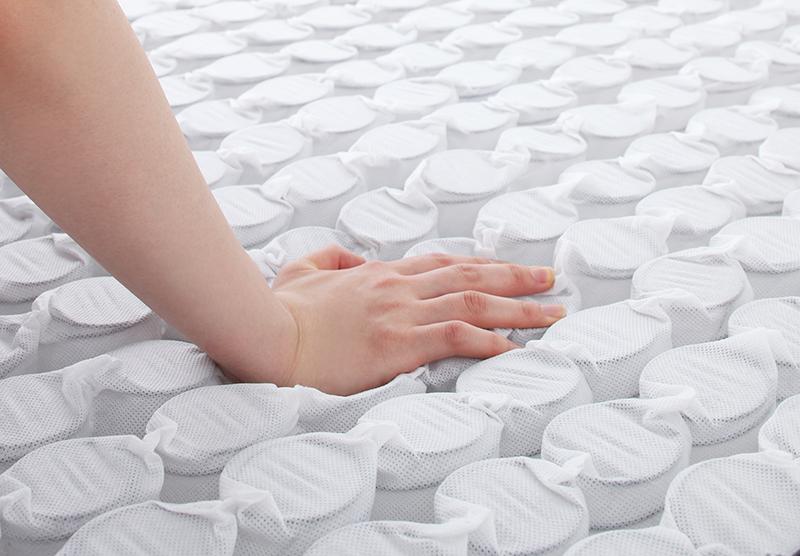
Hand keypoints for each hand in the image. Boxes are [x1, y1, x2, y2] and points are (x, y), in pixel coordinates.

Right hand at [256, 246, 564, 394]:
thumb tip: (353, 258)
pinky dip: (490, 342)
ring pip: (474, 303)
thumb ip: (331, 258)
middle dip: (516, 277)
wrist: (267, 335)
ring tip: (552, 313)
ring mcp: (401, 314)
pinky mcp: (399, 344)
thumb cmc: (281, 309)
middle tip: (550, 278)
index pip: (443, 264)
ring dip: (518, 308)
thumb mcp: (302, 269)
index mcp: (380, 274)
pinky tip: (515, 349)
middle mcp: (399, 288)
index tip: (508, 268)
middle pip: (471, 276)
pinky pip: (456, 338)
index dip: (481, 265)